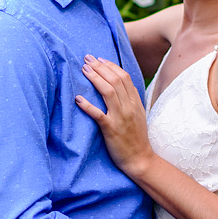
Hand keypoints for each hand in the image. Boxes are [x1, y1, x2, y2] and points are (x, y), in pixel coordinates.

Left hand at [76, 55, 153, 177]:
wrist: (140, 159)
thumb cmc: (136, 138)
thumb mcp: (139, 115)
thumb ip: (132, 100)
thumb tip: (123, 86)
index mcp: (135, 102)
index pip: (124, 77)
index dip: (110, 66)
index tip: (99, 59)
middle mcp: (129, 107)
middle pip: (115, 80)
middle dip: (100, 67)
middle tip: (87, 59)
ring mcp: (120, 118)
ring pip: (108, 92)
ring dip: (95, 78)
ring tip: (84, 69)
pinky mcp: (111, 130)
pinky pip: (98, 115)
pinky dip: (87, 106)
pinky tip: (78, 98)